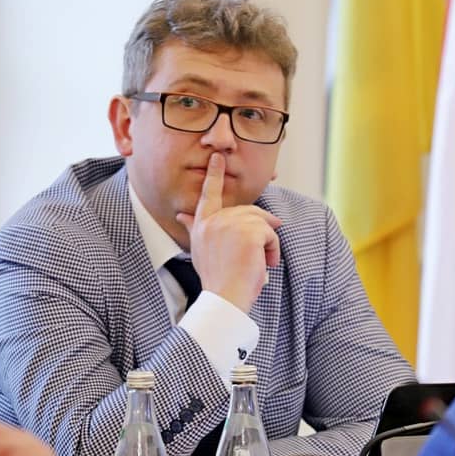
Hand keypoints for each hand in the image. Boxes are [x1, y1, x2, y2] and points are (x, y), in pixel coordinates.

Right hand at [175, 153, 281, 312]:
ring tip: (262, 263)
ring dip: (268, 244)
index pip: (209, 195)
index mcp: (202, 225)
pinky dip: (273, 249)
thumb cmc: (217, 280)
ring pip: (261, 223)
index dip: (214, 175)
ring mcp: (231, 225)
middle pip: (248, 212)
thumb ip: (194, 228)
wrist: (224, 298)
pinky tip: (266, 263)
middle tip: (267, 253)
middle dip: (262, 230)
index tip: (217, 158)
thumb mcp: (201, 251)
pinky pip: (270, 233)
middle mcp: (214, 221)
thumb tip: (181, 215)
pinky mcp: (249, 232)